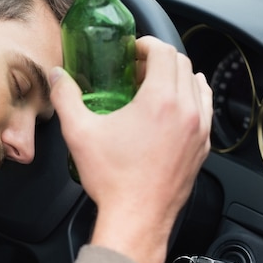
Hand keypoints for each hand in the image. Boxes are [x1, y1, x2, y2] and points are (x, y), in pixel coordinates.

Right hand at [50, 35, 212, 262]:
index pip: (165, 52)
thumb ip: (65, 97)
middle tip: (137, 69)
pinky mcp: (202, 147)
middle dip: (159, 59)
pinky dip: (192, 98)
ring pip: (197, 85)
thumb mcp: (79, 132)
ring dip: (177, 77)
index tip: (133, 51)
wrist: (136, 218)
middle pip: (183, 64)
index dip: (147, 44)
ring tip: (153, 86)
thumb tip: (57, 76)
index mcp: (160, 101)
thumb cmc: (113, 178)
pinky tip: (175, 107)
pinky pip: (205, 109)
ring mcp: (199, 130)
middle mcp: (186, 111)